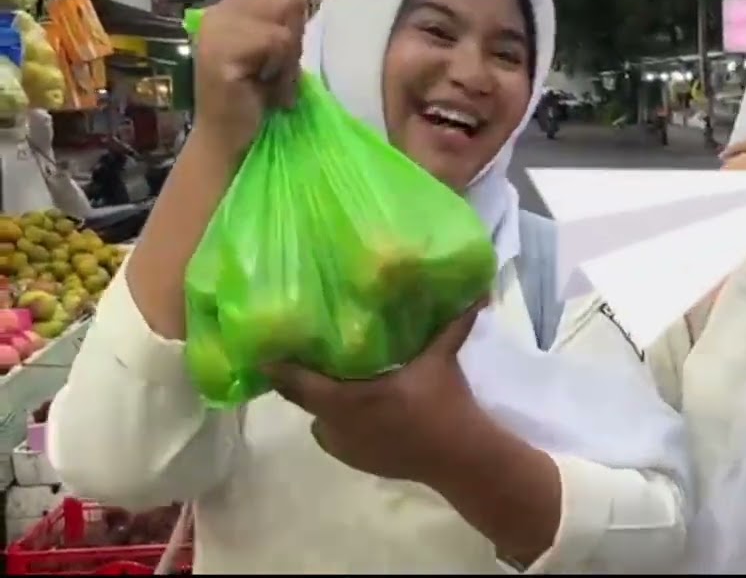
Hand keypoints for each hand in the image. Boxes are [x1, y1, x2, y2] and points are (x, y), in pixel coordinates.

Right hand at [192, 0, 308, 162]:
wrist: (228, 139)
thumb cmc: (253, 99)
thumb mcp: (271, 51)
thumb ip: (280, 23)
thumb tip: (304, 0)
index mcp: (226, 9)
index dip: (289, 6)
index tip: (284, 43)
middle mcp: (217, 14)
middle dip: (294, 37)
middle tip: (278, 69)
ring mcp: (216, 32)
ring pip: (283, 22)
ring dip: (289, 58)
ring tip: (273, 81)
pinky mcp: (221, 53)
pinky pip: (275, 41)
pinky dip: (283, 70)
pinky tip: (270, 89)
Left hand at [266, 302, 488, 483]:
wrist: (459, 457)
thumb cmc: (443, 404)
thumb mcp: (441, 359)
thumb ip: (451, 322)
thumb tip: (475, 290)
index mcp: (347, 398)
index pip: (297, 381)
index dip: (277, 365)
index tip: (264, 346)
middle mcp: (337, 424)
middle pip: (300, 399)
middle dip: (293, 378)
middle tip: (292, 352)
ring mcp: (345, 447)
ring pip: (317, 418)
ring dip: (318, 400)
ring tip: (326, 378)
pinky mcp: (356, 460)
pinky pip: (333, 435)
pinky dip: (336, 421)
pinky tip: (354, 408)